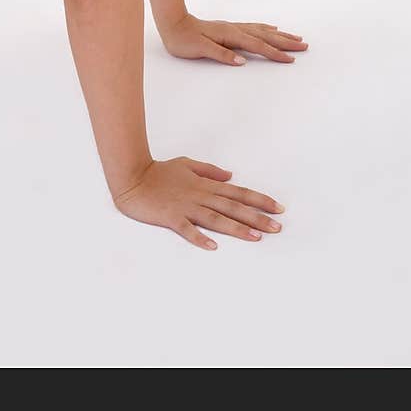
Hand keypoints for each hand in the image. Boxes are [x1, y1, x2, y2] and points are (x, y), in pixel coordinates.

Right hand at [113, 157, 285, 249]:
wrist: (132, 177)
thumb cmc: (159, 172)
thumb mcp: (187, 164)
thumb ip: (209, 171)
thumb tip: (230, 176)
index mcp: (205, 185)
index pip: (237, 192)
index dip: (259, 200)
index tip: (278, 207)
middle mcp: (200, 196)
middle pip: (233, 207)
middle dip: (256, 217)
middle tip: (277, 227)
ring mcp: (186, 207)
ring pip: (216, 218)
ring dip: (237, 228)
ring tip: (257, 237)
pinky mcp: (171, 217)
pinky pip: (187, 229)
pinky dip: (199, 237)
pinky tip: (213, 246)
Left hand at [158, 12, 307, 65]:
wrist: (172, 22)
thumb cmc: (183, 39)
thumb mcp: (199, 49)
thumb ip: (221, 54)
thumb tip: (241, 61)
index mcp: (231, 35)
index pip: (257, 46)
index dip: (274, 53)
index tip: (291, 59)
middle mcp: (235, 29)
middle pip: (266, 36)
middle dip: (286, 42)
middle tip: (305, 45)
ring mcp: (233, 27)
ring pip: (262, 31)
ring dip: (280, 35)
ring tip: (296, 37)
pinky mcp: (230, 28)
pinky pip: (255, 28)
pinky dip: (266, 29)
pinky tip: (272, 28)